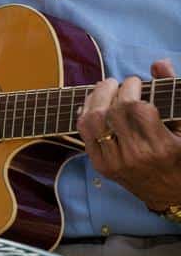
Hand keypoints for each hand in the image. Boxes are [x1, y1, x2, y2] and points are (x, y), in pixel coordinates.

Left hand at [77, 59, 180, 210]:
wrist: (171, 193)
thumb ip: (173, 91)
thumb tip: (159, 62)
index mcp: (162, 147)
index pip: (136, 108)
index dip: (132, 88)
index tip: (136, 82)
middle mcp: (136, 156)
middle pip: (112, 112)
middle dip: (112, 89)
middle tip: (118, 82)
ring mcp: (116, 163)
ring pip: (92, 122)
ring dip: (95, 98)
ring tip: (105, 89)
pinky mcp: (102, 167)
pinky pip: (85, 135)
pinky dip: (84, 115)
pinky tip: (93, 105)